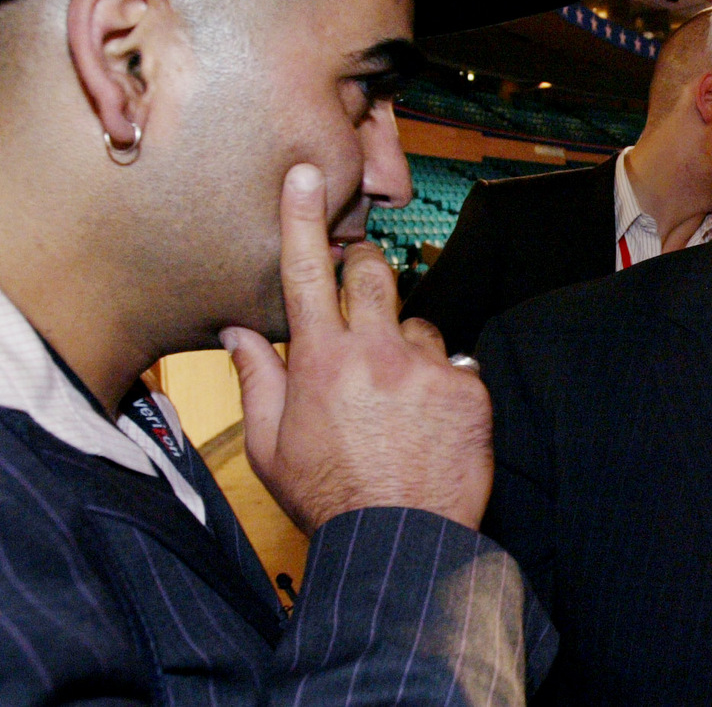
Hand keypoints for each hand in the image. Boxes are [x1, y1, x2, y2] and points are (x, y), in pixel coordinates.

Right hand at [222, 164, 492, 533]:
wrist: (401, 540)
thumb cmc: (330, 498)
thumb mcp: (269, 447)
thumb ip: (255, 380)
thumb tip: (237, 333)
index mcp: (320, 361)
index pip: (305, 272)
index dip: (303, 218)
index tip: (307, 175)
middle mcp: (375, 352)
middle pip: (373, 273)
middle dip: (365, 270)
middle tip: (359, 289)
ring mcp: (427, 368)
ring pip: (418, 326)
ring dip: (407, 348)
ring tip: (398, 400)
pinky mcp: (469, 388)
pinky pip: (456, 365)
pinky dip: (444, 386)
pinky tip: (430, 424)